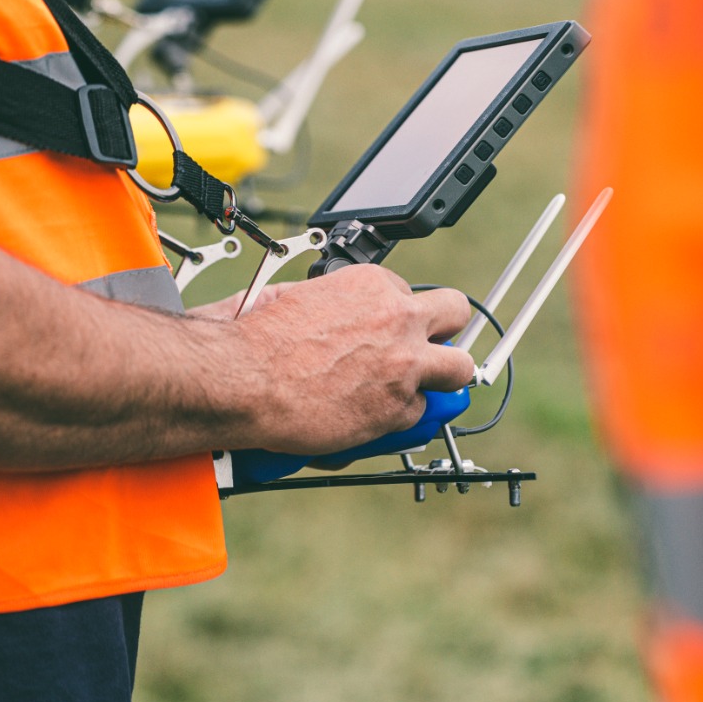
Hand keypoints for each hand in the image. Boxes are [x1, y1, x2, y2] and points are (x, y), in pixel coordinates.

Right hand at [228, 264, 473, 456]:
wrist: (243, 381)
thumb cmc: (257, 340)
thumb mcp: (294, 295)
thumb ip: (330, 300)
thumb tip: (330, 307)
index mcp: (372, 284)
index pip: (410, 295)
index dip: (399, 316)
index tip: (388, 331)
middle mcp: (398, 317)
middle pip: (455, 314)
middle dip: (443, 332)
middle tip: (426, 349)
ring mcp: (405, 362)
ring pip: (459, 368)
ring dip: (441, 378)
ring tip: (417, 388)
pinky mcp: (399, 406)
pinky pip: (419, 412)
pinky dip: (398, 417)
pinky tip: (371, 416)